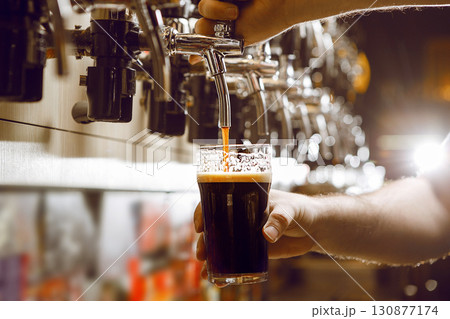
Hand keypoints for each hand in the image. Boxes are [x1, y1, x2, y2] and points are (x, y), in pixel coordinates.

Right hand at [193, 189, 316, 284]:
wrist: (316, 228)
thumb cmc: (302, 210)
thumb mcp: (291, 210)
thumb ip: (280, 219)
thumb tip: (266, 235)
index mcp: (245, 200)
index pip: (218, 202)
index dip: (204, 212)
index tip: (199, 226)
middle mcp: (241, 216)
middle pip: (215, 227)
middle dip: (205, 242)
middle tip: (202, 254)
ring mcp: (246, 234)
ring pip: (222, 245)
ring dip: (211, 258)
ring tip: (206, 273)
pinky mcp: (255, 250)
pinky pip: (237, 259)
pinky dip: (227, 270)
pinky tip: (219, 280)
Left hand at [195, 0, 297, 45]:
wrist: (283, 2)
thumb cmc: (268, 20)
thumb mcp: (238, 40)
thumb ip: (214, 48)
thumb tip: (193, 60)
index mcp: (224, 28)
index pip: (201, 32)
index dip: (203, 35)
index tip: (213, 35)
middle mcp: (222, 13)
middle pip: (200, 18)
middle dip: (211, 22)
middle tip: (230, 20)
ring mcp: (225, 0)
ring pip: (204, 5)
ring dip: (217, 9)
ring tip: (235, 10)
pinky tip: (237, 0)